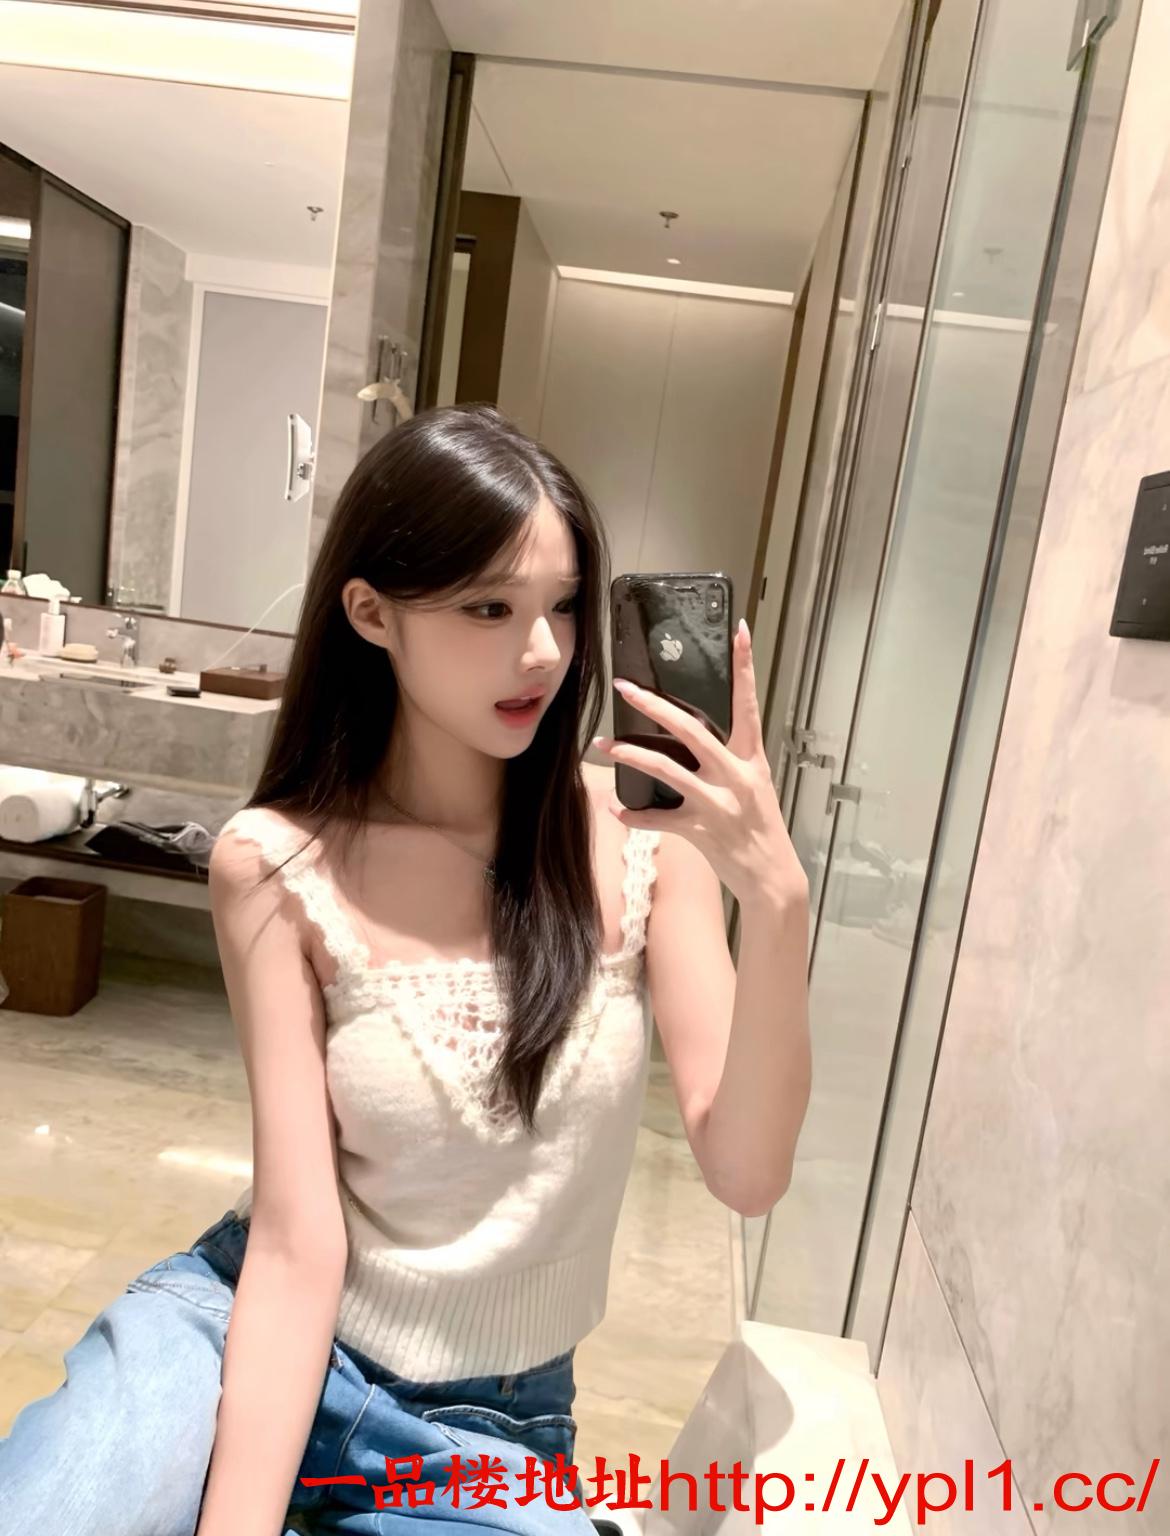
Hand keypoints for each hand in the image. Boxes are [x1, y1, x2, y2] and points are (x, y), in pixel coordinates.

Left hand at [592, 618, 807, 908]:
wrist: (773, 877)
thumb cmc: (760, 827)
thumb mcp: (753, 785)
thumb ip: (727, 760)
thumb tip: (691, 737)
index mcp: (751, 758)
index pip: (748, 703)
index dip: (745, 666)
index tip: (739, 630)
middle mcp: (735, 775)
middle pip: (691, 729)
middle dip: (654, 705)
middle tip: (625, 687)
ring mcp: (718, 803)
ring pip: (665, 770)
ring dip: (629, 756)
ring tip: (604, 745)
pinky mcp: (701, 831)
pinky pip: (657, 819)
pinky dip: (633, 815)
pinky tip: (615, 808)